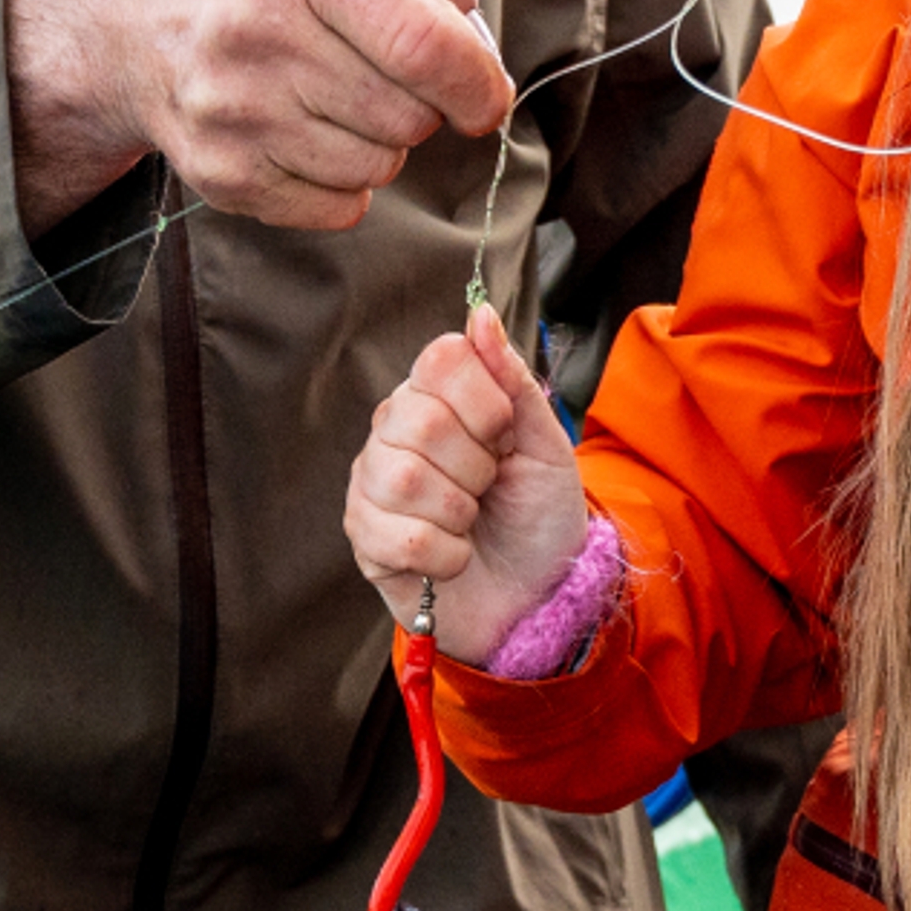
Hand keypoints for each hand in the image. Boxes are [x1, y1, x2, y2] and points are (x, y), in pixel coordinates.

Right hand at [3, 0, 514, 232]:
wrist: (120, 10)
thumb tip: (481, 48)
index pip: (423, 45)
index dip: (476, 84)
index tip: (485, 96)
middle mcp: (256, 27)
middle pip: (409, 114)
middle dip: (420, 102)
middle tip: (378, 69)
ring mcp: (232, 108)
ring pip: (379, 165)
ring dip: (380, 139)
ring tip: (330, 90)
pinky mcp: (222, 173)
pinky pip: (339, 207)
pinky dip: (343, 180)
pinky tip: (303, 128)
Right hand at [346, 305, 589, 663]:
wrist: (538, 597)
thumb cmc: (538, 517)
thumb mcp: (545, 445)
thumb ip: (512, 381)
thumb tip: (480, 314)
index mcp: (436, 397)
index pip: (442, 358)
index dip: (486, 403)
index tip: (505, 438)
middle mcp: (393, 431)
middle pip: (422, 419)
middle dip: (477, 465)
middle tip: (488, 487)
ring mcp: (373, 484)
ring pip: (405, 478)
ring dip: (460, 512)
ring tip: (470, 522)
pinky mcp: (366, 539)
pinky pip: (400, 537)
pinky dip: (447, 555)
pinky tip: (454, 556)